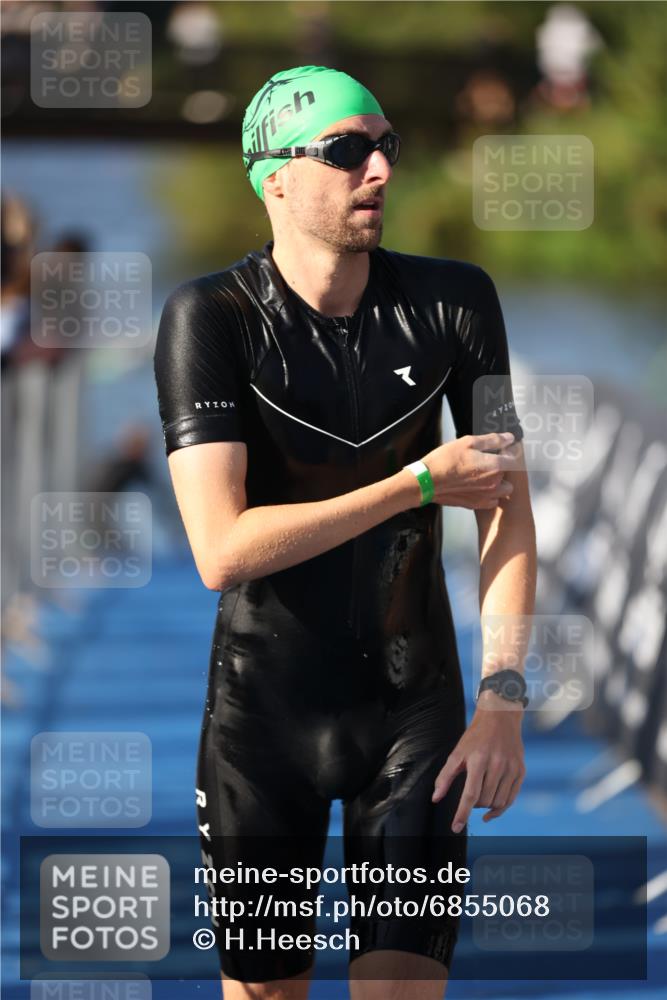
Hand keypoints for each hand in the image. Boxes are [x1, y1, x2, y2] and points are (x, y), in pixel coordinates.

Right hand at [420, 432, 522, 509]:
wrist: (427, 481)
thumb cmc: (445, 460)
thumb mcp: (468, 442)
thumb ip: (492, 440)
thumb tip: (509, 438)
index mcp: (494, 466)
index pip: (514, 458)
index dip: (509, 450)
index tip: (502, 447)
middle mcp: (494, 483)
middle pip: (510, 474)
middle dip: (502, 465)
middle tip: (488, 459)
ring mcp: (486, 496)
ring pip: (504, 489)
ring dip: (500, 482)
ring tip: (486, 474)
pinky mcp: (477, 504)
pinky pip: (493, 501)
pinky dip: (490, 494)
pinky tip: (479, 486)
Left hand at [431, 690, 525, 830]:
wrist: (500, 718)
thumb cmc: (475, 737)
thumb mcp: (457, 753)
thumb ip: (445, 776)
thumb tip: (435, 798)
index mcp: (478, 760)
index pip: (470, 794)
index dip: (462, 813)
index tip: (455, 828)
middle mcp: (497, 764)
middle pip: (484, 800)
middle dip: (474, 804)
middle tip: (470, 794)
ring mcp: (511, 768)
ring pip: (498, 802)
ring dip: (486, 806)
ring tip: (481, 794)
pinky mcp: (520, 771)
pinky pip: (511, 798)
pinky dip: (500, 808)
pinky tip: (491, 810)